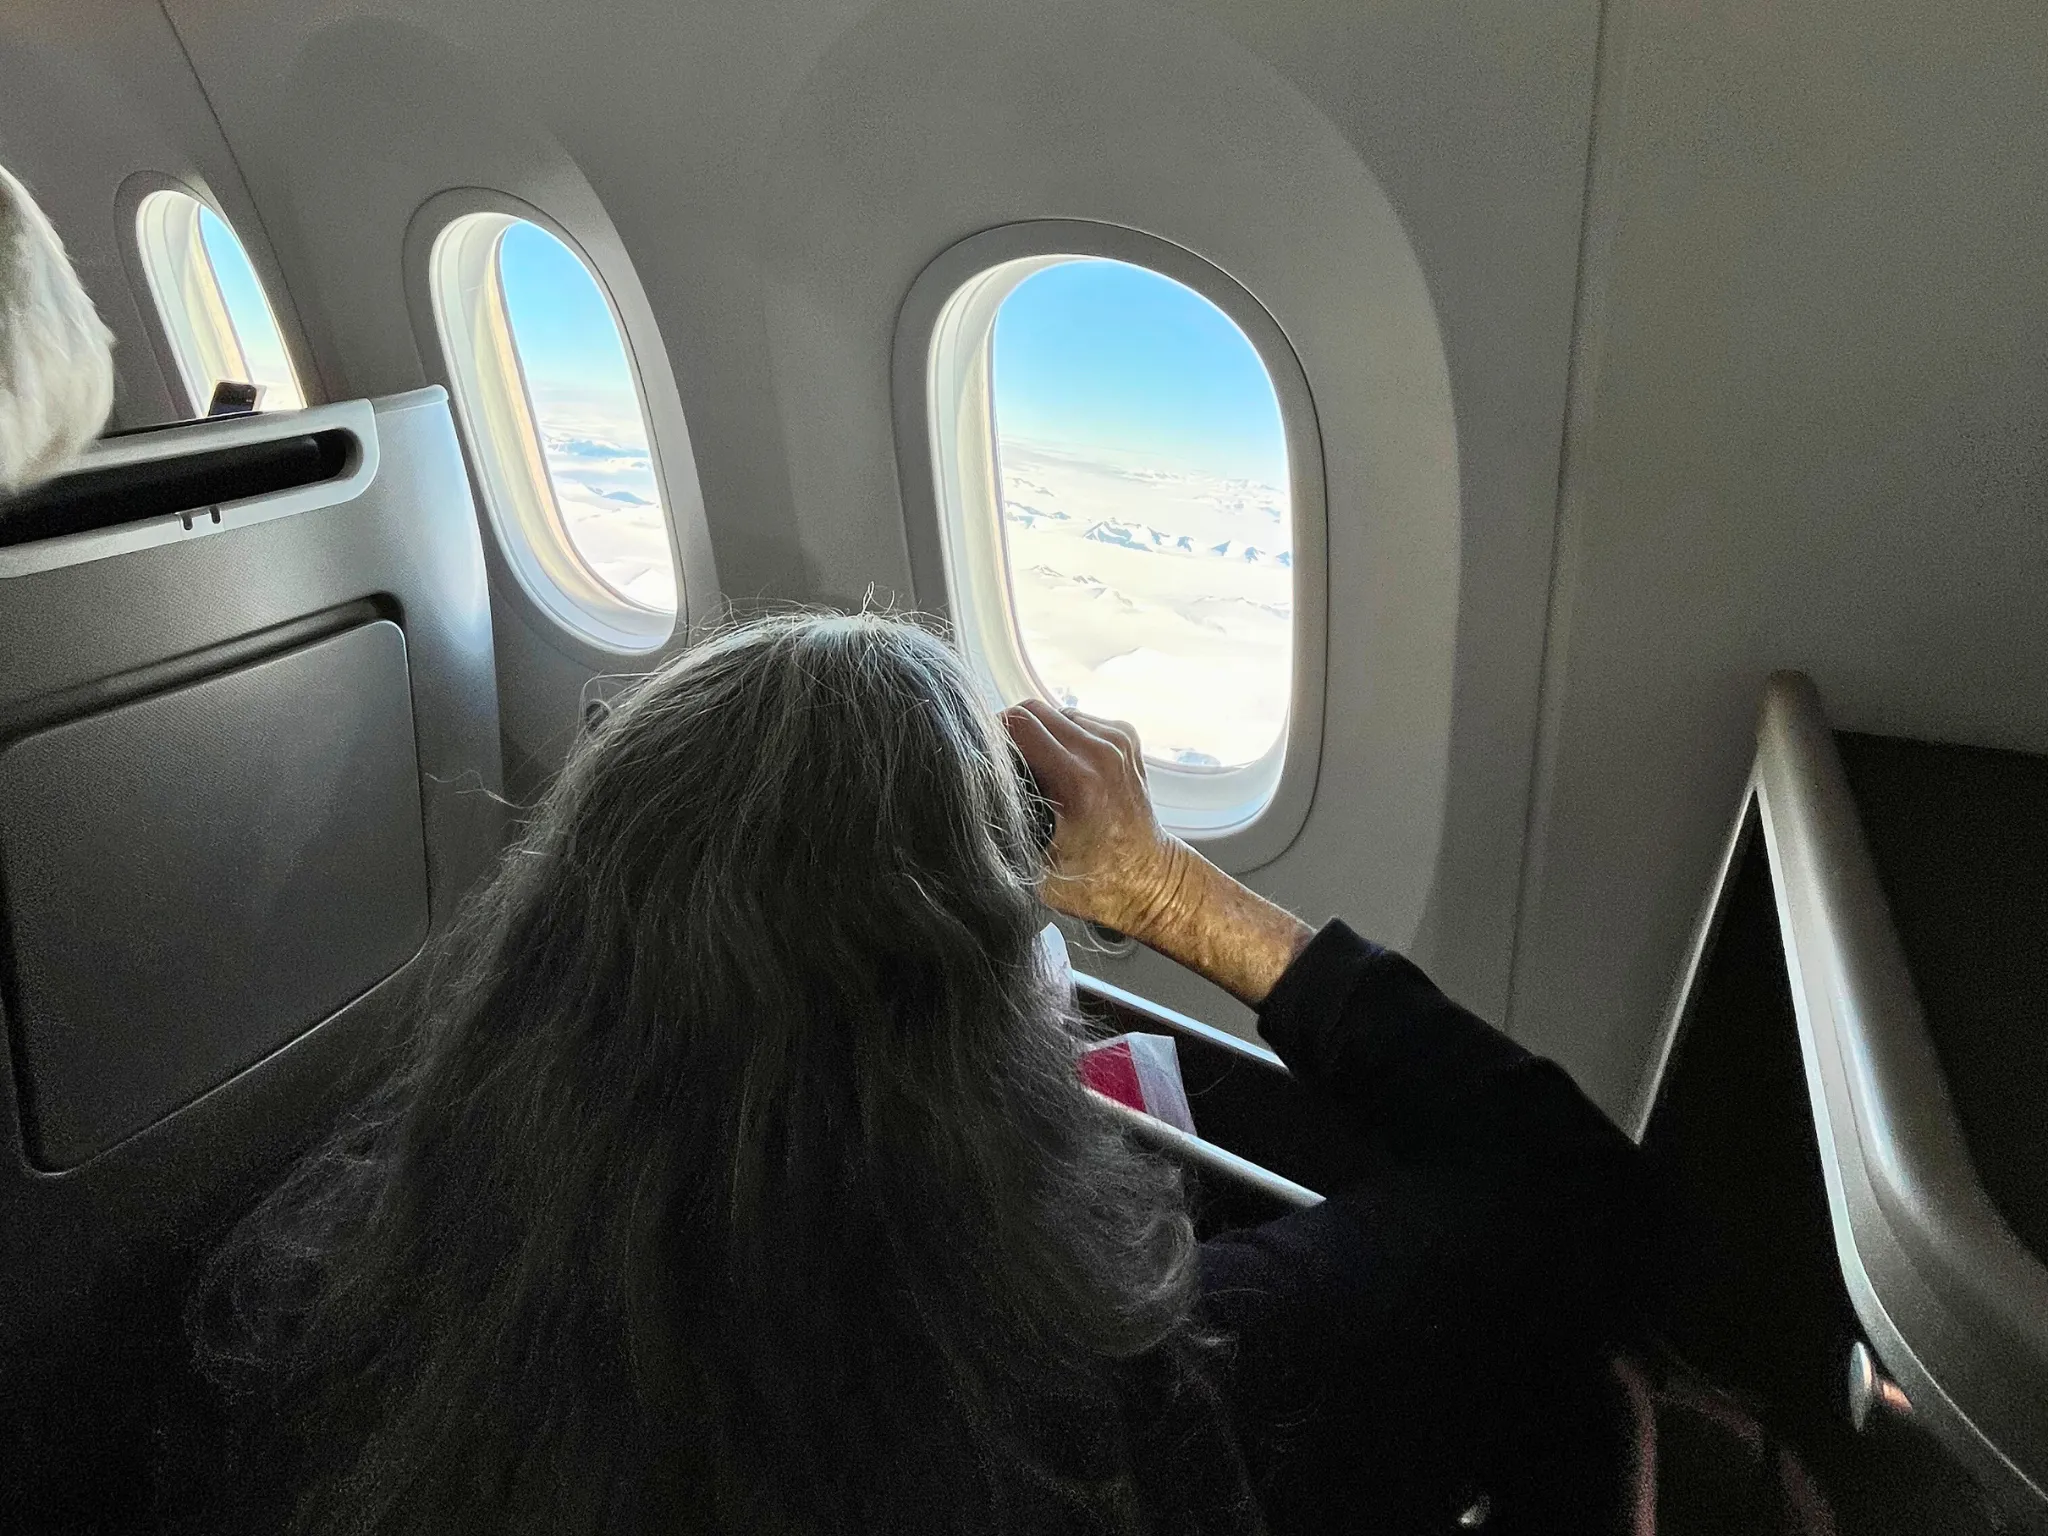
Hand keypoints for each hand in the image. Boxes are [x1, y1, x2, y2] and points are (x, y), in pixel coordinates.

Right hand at [1001, 698, 1314, 1006]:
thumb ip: (1003, 833)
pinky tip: (1059, 769)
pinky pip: (1075, 719)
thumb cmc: (1096, 884)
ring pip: (1053, 712)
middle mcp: (1102, 753)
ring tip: (1033, 772)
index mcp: (1079, 782)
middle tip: (1000, 768)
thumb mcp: (1035, 871)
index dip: (989, 738)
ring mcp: (1118, 741)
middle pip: (1032, 710)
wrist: (1150, 881)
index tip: (980, 763)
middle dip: (1008, 733)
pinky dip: (1059, 736)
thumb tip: (967, 810)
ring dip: (1035, 734)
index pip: (1017, 725)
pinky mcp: (1126, 737)